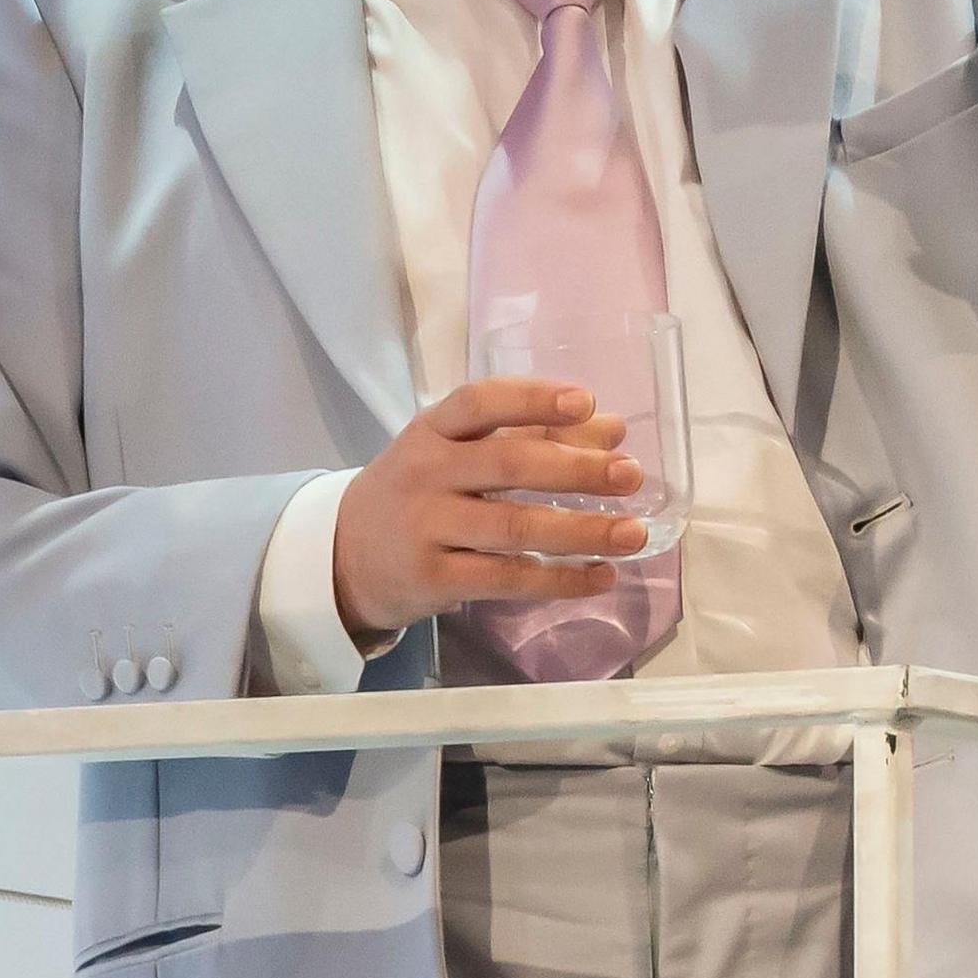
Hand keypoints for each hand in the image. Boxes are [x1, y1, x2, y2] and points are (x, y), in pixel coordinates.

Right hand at [331, 378, 651, 637]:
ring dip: (582, 531)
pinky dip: (559, 579)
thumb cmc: (420, 493)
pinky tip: (601, 576)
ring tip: (633, 533)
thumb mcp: (459, 454)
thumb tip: (613, 430)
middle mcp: (426, 473)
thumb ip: (532, 437)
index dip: (534, 399)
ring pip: (514, 528)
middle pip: (508, 465)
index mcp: (433, 430)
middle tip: (631, 475)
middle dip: (577, 470)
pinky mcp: (432, 579)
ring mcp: (426, 528)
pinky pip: (506, 579)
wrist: (344, 558)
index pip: (481, 402)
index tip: (586, 401)